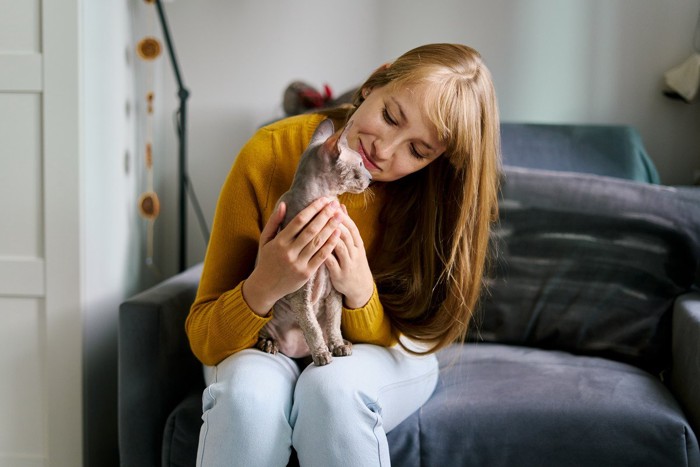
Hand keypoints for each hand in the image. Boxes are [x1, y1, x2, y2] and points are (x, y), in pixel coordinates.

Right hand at [242, 197, 342, 315]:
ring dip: (330, 228)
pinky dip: (330, 244)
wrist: (265, 287)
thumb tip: (284, 204)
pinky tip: (338, 234)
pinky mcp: (306, 273)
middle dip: (325, 215)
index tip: (323, 200)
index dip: (313, 209)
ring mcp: (298, 263)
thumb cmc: (266, 260)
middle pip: (311, 230)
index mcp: (279, 241)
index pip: (299, 221)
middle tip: (335, 204)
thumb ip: (274, 221)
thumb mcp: (265, 239)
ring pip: (317, 242)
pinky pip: (321, 257)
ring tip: (340, 216)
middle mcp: (289, 252)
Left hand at [325, 205, 373, 308]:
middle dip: (335, 222)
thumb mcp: (354, 245)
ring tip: (317, 225)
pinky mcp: (340, 275)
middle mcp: (355, 253)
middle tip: (323, 212)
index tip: (331, 205)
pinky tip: (313, 247)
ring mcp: (348, 264)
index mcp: (358, 244)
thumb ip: (346, 226)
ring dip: (328, 235)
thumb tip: (340, 206)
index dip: (342, 216)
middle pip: (346, 234)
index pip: (352, 227)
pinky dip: (323, 254)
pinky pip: (331, 263)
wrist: (359, 287)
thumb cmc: (353, 261)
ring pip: (339, 247)